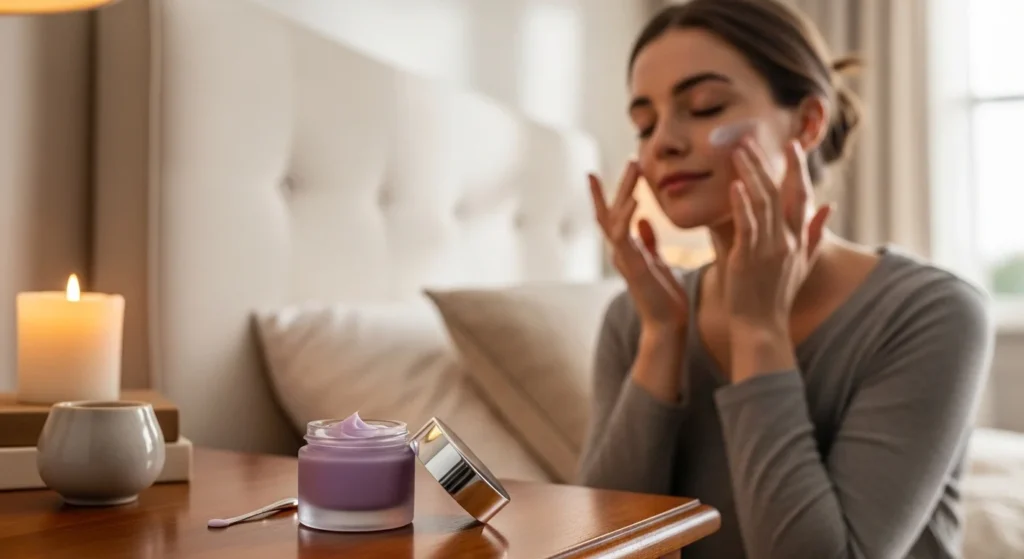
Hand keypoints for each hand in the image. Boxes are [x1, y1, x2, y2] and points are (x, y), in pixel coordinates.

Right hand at [589, 161, 687, 331]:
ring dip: (624, 191)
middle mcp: (620, 251)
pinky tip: (636, 199)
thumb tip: (644, 220)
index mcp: (628, 249)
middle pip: (611, 211)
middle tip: (632, 159)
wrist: (668, 326)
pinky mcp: (631, 266)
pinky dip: (627, 215)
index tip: (597, 171)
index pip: (613, 215)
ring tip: (634, 167)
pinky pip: (623, 236)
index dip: (607, 193)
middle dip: (619, 184)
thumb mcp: (658, 262)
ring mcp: (623, 258)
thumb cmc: (666, 298)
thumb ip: (649, 241)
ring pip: (615, 217)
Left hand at [725, 137, 832, 334]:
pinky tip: (734, 185)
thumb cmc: (776, 296)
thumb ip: (814, 233)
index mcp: (797, 239)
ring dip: (751, 174)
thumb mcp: (801, 263)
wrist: (762, 327)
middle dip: (767, 163)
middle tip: (751, 138)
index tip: (791, 145)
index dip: (797, 169)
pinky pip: (747, 226)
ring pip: (763, 203)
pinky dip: (741, 204)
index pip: (802, 196)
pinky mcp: (748, 258)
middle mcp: (786, 240)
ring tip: (737, 151)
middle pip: (780, 192)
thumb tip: (831, 206)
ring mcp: (768, 248)